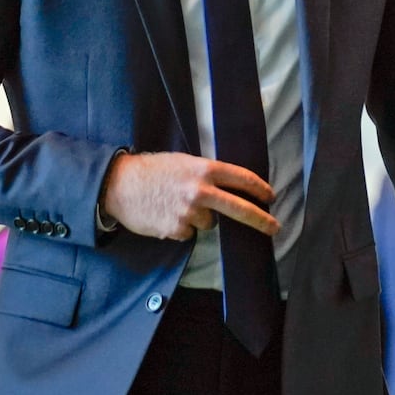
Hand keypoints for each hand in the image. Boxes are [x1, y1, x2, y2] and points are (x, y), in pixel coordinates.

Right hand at [100, 152, 276, 240]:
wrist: (119, 185)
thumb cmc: (152, 171)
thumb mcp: (183, 162)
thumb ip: (206, 175)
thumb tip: (229, 189)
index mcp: (204, 169)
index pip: (242, 178)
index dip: (260, 189)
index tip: (270, 197)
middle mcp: (200, 191)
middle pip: (240, 208)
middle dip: (261, 219)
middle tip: (275, 227)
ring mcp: (189, 212)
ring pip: (209, 222)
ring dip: (199, 218)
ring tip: (176, 205)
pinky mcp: (177, 229)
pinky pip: (189, 232)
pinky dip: (181, 227)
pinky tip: (165, 214)